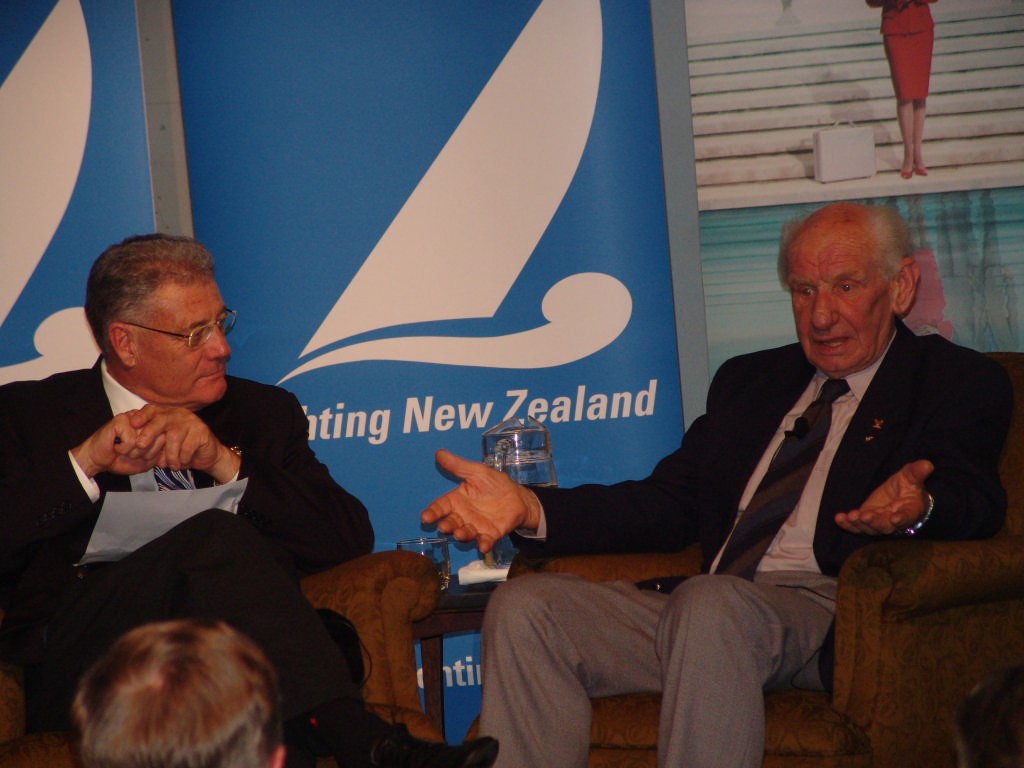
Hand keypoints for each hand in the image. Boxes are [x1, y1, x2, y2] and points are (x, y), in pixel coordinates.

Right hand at [71, 409, 158, 477]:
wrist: (98, 461)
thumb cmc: (122, 459)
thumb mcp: (147, 461)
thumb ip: (159, 452)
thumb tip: (165, 440)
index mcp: (154, 427)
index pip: (168, 440)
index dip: (155, 453)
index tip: (142, 456)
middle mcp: (146, 419)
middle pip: (160, 439)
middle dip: (145, 453)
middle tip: (131, 453)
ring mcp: (134, 417)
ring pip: (146, 440)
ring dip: (134, 452)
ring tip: (124, 450)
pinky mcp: (121, 419)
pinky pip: (132, 440)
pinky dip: (123, 449)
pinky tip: (117, 446)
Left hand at [127, 405, 239, 481]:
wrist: (206, 456)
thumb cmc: (181, 450)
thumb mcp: (163, 445)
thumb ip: (151, 442)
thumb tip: (134, 447)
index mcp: (167, 414)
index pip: (152, 410)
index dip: (142, 416)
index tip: (133, 424)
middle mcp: (179, 414)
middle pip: (161, 419)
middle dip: (149, 432)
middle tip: (141, 445)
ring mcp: (191, 422)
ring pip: (174, 437)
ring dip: (170, 455)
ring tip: (172, 465)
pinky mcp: (202, 431)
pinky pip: (187, 446)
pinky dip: (183, 458)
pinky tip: (183, 462)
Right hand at [420, 449, 542, 553]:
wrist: (517, 497)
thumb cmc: (494, 484)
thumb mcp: (477, 472)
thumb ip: (458, 466)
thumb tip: (439, 452)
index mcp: (457, 500)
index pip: (441, 506)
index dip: (433, 512)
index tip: (425, 517)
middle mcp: (463, 516)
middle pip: (451, 522)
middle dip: (446, 526)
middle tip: (444, 527)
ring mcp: (477, 526)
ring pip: (466, 533)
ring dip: (462, 535)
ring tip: (460, 534)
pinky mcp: (491, 534)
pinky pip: (485, 541)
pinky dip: (483, 544)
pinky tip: (483, 545)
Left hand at [834, 459, 933, 534]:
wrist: (901, 496)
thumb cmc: (909, 488)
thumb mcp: (912, 477)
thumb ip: (917, 472)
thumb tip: (927, 464)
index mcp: (910, 511)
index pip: (907, 517)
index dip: (901, 518)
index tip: (895, 518)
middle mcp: (894, 522)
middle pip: (884, 526)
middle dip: (874, 522)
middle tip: (865, 516)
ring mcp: (878, 523)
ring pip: (868, 528)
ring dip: (858, 524)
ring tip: (850, 516)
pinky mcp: (866, 521)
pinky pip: (856, 526)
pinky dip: (847, 524)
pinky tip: (839, 518)